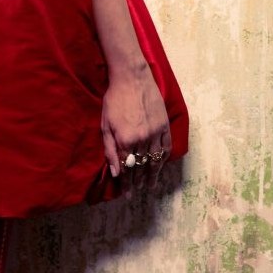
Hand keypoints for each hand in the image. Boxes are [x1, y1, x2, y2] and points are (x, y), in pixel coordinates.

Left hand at [101, 66, 170, 188]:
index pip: (126, 169)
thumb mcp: (105, 126)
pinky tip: (160, 165)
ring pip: (155, 160)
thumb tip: (116, 172)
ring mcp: (155, 133)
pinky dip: (163, 158)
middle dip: (138, 181)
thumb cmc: (114, 100)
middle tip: (137, 191)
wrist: (132, 78)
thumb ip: (110, 150)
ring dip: (152, 174)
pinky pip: (166, 147)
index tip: (126, 193)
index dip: (126, 183)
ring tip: (150, 184)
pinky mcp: (165, 125)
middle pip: (141, 167)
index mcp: (125, 141)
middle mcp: (141, 140)